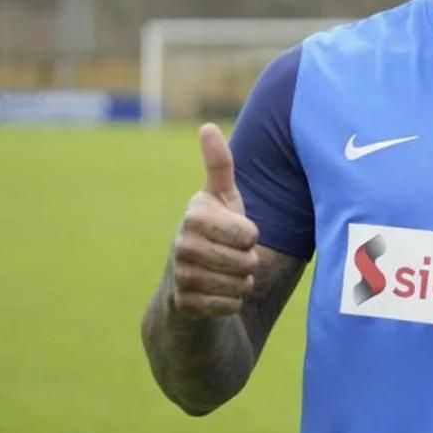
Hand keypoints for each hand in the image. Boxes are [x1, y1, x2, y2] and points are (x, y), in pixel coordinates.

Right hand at [168, 123, 258, 317]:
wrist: (186, 283)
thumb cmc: (214, 233)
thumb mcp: (221, 199)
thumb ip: (219, 165)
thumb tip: (207, 126)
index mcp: (195, 215)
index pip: (250, 234)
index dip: (250, 236)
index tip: (235, 233)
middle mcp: (182, 245)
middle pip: (246, 262)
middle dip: (248, 263)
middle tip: (230, 257)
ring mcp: (181, 276)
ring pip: (240, 285)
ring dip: (241, 283)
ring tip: (223, 273)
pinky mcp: (184, 304)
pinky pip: (231, 306)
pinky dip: (231, 303)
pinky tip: (216, 294)